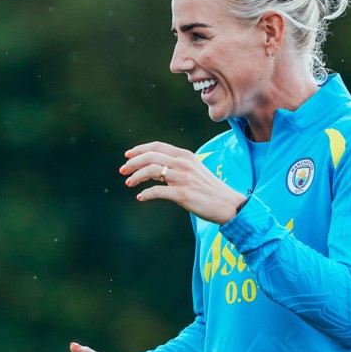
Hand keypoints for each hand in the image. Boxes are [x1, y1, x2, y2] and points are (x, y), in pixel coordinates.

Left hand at [120, 141, 246, 224]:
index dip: (139, 149)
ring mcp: (183, 178)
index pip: (157, 147)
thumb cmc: (208, 188)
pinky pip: (158, 191)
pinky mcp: (183, 194)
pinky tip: (140, 197)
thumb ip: (176, 165)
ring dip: (136, 176)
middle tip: (123, 170)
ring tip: (129, 183)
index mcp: (185, 155)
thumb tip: (152, 167)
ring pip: (152, 171)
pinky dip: (146, 193)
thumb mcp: (193, 169)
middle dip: (133, 162)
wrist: (227, 204)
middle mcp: (183, 163)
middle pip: (151, 157)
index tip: (127, 155)